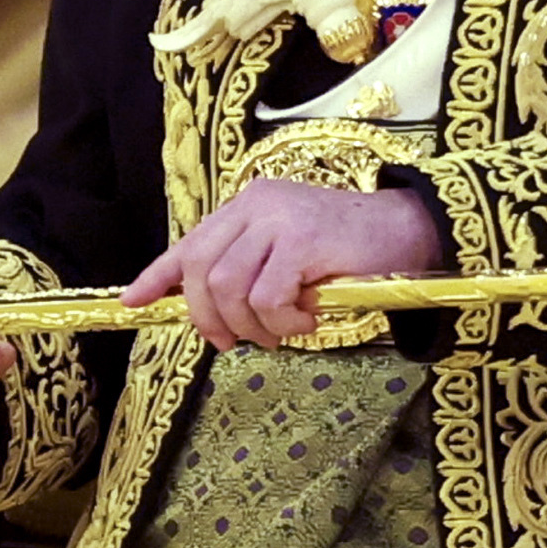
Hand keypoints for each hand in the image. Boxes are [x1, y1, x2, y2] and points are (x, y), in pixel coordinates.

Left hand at [127, 181, 444, 347]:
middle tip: (235, 343)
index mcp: (249, 205)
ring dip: (252, 324)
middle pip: (203, 272)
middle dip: (210, 318)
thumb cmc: (355, 250)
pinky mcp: (304, 240)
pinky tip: (308, 319)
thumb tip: (206, 313)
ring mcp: (280, 219)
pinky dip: (283, 320)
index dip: (159, 275)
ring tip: (284, 332)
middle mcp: (257, 205)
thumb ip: (252, 268)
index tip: (133, 302)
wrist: (414, 229)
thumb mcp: (292, 252)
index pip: (191, 242)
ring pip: (230, 288)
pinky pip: (268, 297)